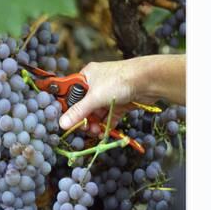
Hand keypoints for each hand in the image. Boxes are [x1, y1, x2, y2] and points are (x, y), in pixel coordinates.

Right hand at [59, 55, 185, 130]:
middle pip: (85, 106)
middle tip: (85, 130)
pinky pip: (109, 116)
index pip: (72, 94)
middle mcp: (96, 84)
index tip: (68, 122)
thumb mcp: (94, 97)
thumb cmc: (119, 80)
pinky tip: (103, 133)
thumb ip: (78, 111)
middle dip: (84, 120)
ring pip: (97, 113)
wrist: (148, 80)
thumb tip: (62, 123)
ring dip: (95, 124)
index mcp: (87, 76)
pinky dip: (106, 125)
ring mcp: (109, 94)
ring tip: (96, 132)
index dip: (69, 108)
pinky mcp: (120, 102)